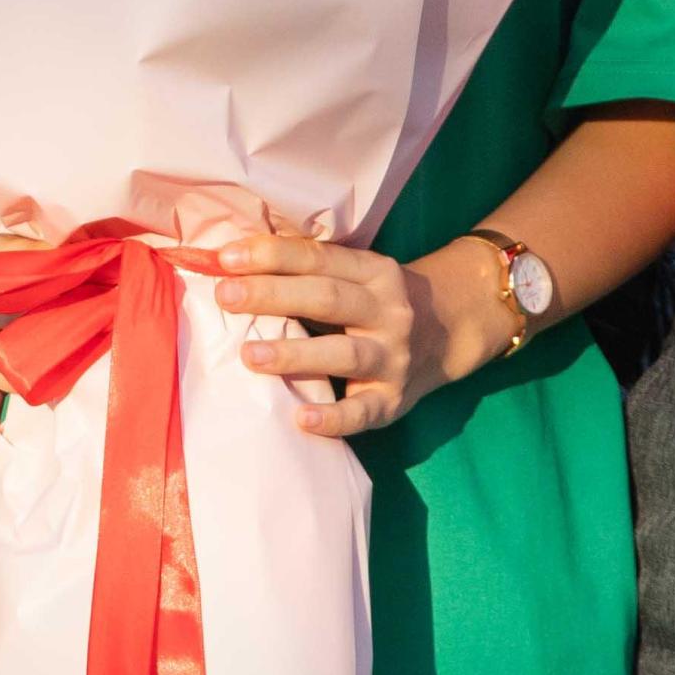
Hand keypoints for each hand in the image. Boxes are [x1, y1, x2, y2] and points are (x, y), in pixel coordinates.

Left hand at [207, 235, 502, 439]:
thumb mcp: (357, 275)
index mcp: (373, 272)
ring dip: (295, 354)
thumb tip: (231, 262)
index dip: (272, 255)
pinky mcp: (393, 400)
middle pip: (327, 298)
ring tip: (249, 354)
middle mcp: (387, 311)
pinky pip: (362, 411)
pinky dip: (333, 417)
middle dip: (273, 295)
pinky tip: (302, 419)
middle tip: (225, 296)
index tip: (226, 257)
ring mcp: (393, 356)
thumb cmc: (376, 302)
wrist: (448, 331)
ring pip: (344, 353)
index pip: (318, 259)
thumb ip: (308, 270)